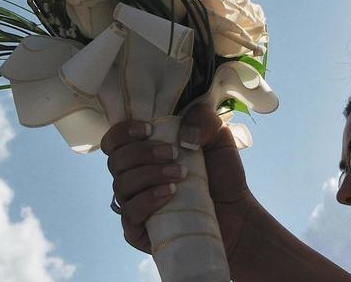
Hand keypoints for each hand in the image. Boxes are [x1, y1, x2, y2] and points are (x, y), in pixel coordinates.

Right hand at [102, 105, 253, 255]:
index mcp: (144, 152)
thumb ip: (202, 120)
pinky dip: (148, 199)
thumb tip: (182, 137)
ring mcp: (134, 204)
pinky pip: (129, 214)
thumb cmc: (222, 173)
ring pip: (121, 186)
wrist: (237, 211)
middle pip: (115, 161)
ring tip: (180, 174)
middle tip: (174, 154)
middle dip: (143, 153)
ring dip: (150, 174)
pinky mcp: (138, 230)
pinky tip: (170, 193)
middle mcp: (134, 178)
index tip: (149, 130)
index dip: (123, 132)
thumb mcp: (218, 135)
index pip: (114, 141)